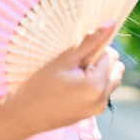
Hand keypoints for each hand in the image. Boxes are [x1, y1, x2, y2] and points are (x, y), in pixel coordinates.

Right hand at [5, 22, 124, 135]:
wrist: (23, 115)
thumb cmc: (40, 85)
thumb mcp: (65, 59)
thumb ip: (90, 41)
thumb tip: (111, 23)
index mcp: (97, 86)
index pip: (111, 55)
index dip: (94, 50)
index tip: (76, 57)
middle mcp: (102, 100)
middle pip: (116, 68)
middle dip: (100, 62)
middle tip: (75, 66)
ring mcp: (98, 109)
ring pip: (111, 79)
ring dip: (98, 73)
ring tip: (74, 76)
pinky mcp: (92, 113)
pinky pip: (103, 91)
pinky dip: (94, 84)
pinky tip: (72, 87)